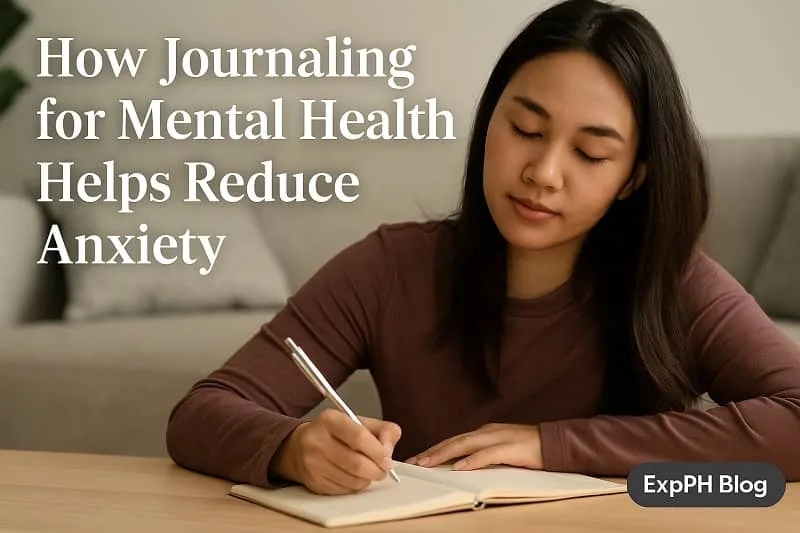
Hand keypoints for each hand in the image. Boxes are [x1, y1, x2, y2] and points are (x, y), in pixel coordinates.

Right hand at [270, 408, 401, 494]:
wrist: (298, 447)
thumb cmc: (335, 434)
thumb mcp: (359, 422)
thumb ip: (383, 430)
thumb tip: (389, 450)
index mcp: (330, 420)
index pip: (359, 437)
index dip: (378, 451)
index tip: (388, 459)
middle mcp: (317, 440)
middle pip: (357, 463)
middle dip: (377, 470)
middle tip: (383, 469)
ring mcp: (313, 464)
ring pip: (353, 480)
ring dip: (368, 479)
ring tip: (368, 471)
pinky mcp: (314, 482)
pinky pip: (345, 490)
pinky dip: (356, 486)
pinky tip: (353, 476)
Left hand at [406, 423, 541, 470]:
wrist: (554, 443)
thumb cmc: (528, 449)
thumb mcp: (501, 450)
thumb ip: (483, 455)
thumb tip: (461, 467)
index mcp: (484, 433)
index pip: (454, 441)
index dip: (435, 450)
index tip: (418, 459)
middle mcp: (487, 432)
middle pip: (453, 441)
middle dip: (432, 452)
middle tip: (414, 462)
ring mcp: (497, 438)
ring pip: (464, 445)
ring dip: (443, 455)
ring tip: (428, 464)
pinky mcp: (509, 448)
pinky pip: (486, 455)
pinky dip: (471, 460)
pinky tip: (459, 467)